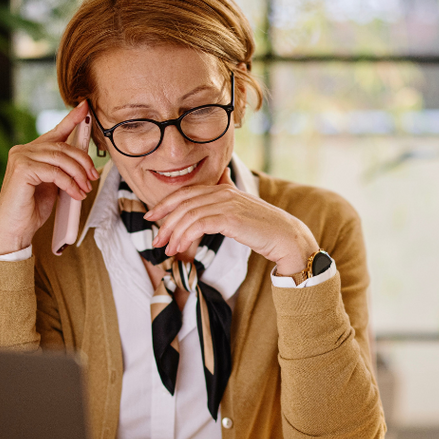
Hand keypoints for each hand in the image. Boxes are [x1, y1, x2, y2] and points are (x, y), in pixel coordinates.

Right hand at [0, 103, 98, 256]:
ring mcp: (20, 158)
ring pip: (61, 158)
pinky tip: (76, 194)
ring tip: (84, 189)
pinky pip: (55, 171)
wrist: (15, 230)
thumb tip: (84, 163)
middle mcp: (23, 150)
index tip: (85, 108)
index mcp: (31, 151)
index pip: (55, 132)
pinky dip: (69, 183)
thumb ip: (62, 170)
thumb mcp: (53, 185)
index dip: (72, 119)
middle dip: (83, 161)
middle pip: (63, 147)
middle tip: (93, 177)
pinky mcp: (22, 169)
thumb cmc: (31, 209)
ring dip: (78, 174)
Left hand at [146, 168, 319, 275]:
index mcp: (223, 188)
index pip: (186, 192)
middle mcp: (223, 191)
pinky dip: (185, 236)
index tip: (152, 217)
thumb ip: (225, 202)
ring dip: (173, 233)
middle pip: (183, 202)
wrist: (286, 237)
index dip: (166, 204)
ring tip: (167, 249)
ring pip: (188, 214)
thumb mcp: (241, 211)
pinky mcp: (230, 217)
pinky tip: (180, 248)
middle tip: (155, 240)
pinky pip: (199, 225)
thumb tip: (215, 195)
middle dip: (165, 221)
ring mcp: (227, 203)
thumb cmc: (264, 228)